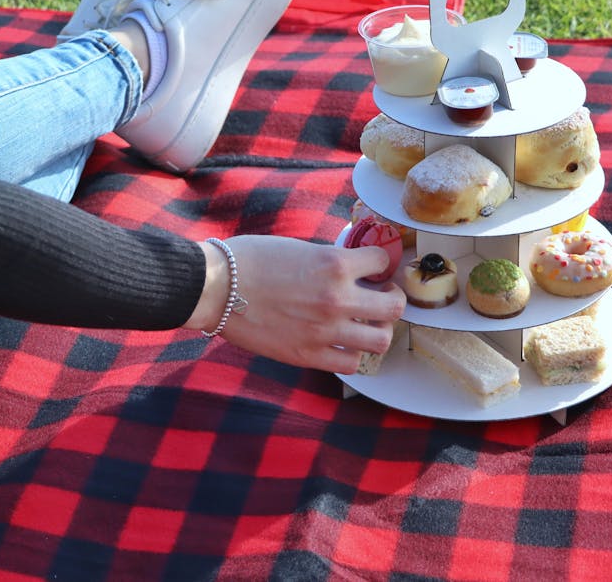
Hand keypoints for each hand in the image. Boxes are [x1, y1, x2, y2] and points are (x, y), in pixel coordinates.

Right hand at [187, 235, 405, 373]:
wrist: (217, 288)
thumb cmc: (250, 260)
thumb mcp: (299, 248)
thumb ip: (330, 261)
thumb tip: (350, 269)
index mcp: (335, 264)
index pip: (383, 261)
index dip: (379, 262)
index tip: (374, 267)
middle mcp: (338, 299)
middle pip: (394, 307)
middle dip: (392, 299)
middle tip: (381, 296)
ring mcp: (326, 331)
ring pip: (380, 340)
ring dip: (377, 330)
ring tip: (366, 324)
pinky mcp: (309, 356)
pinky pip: (352, 364)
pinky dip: (352, 353)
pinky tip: (342, 343)